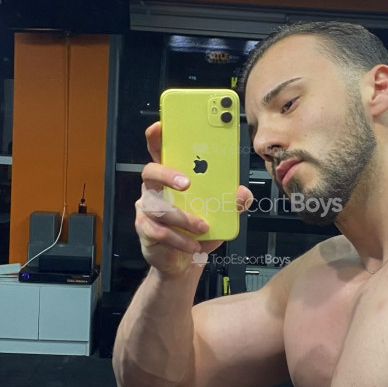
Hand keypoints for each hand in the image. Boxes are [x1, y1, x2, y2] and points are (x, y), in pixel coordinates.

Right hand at [135, 122, 252, 277]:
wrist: (185, 261)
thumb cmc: (198, 229)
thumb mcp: (220, 214)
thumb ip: (232, 201)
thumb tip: (242, 193)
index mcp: (171, 177)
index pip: (159, 150)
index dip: (157, 137)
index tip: (160, 125)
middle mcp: (154, 190)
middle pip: (150, 172)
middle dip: (168, 174)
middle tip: (188, 183)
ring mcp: (146, 210)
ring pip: (158, 207)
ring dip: (183, 217)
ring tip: (203, 226)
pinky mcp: (145, 231)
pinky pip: (159, 232)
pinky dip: (179, 238)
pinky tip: (193, 244)